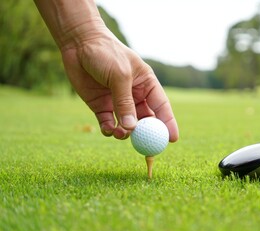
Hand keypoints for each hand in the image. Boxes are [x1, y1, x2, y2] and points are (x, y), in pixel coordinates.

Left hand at [61, 28, 178, 140]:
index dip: (168, 123)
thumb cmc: (106, 53)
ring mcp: (117, 102)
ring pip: (127, 125)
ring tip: (121, 134)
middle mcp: (134, 95)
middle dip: (146, 134)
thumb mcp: (119, 75)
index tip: (172, 139)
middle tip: (147, 148)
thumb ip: (125, 102)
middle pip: (145, 119)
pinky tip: (108, 130)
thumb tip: (131, 128)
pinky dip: (109, 130)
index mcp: (146, 83)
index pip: (161, 106)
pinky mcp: (101, 106)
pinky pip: (109, 124)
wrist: (79, 44)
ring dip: (126, 133)